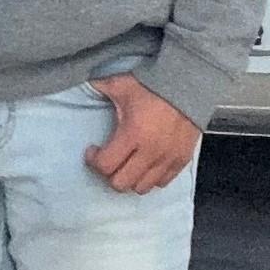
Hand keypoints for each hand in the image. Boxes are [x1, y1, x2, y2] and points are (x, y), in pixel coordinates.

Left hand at [84, 72, 200, 192]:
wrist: (190, 85)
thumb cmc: (153, 86)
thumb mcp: (121, 84)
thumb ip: (99, 87)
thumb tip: (79, 82)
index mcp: (133, 133)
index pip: (106, 165)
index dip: (93, 161)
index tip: (93, 151)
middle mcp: (151, 151)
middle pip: (121, 183)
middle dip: (109, 174)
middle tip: (108, 159)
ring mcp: (168, 159)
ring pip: (142, 187)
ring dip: (129, 178)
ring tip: (126, 164)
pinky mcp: (182, 160)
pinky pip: (162, 182)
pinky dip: (150, 178)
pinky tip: (144, 163)